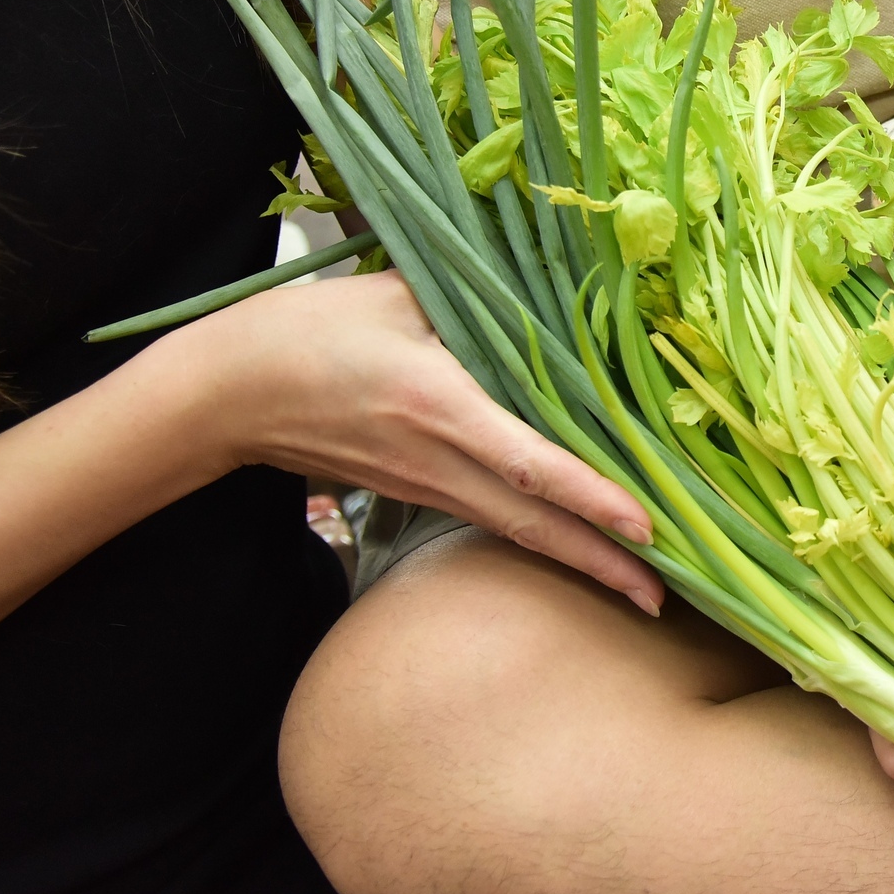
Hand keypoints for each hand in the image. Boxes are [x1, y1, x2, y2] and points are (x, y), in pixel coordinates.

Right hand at [182, 273, 664, 615]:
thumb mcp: (396, 295)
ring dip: (579, 561)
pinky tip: (583, 549)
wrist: (229, 392)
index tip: (644, 525)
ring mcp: (427, 484)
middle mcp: (437, 458)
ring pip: (516, 530)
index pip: (527, 458)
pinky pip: (494, 518)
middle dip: (600, 564)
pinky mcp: (419, 492)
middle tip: (665, 599)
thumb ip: (477, 301)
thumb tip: (558, 298)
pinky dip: (544, 537)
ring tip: (644, 590)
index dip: (589, 494)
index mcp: (437, 403)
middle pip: (532, 522)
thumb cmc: (310, 331)